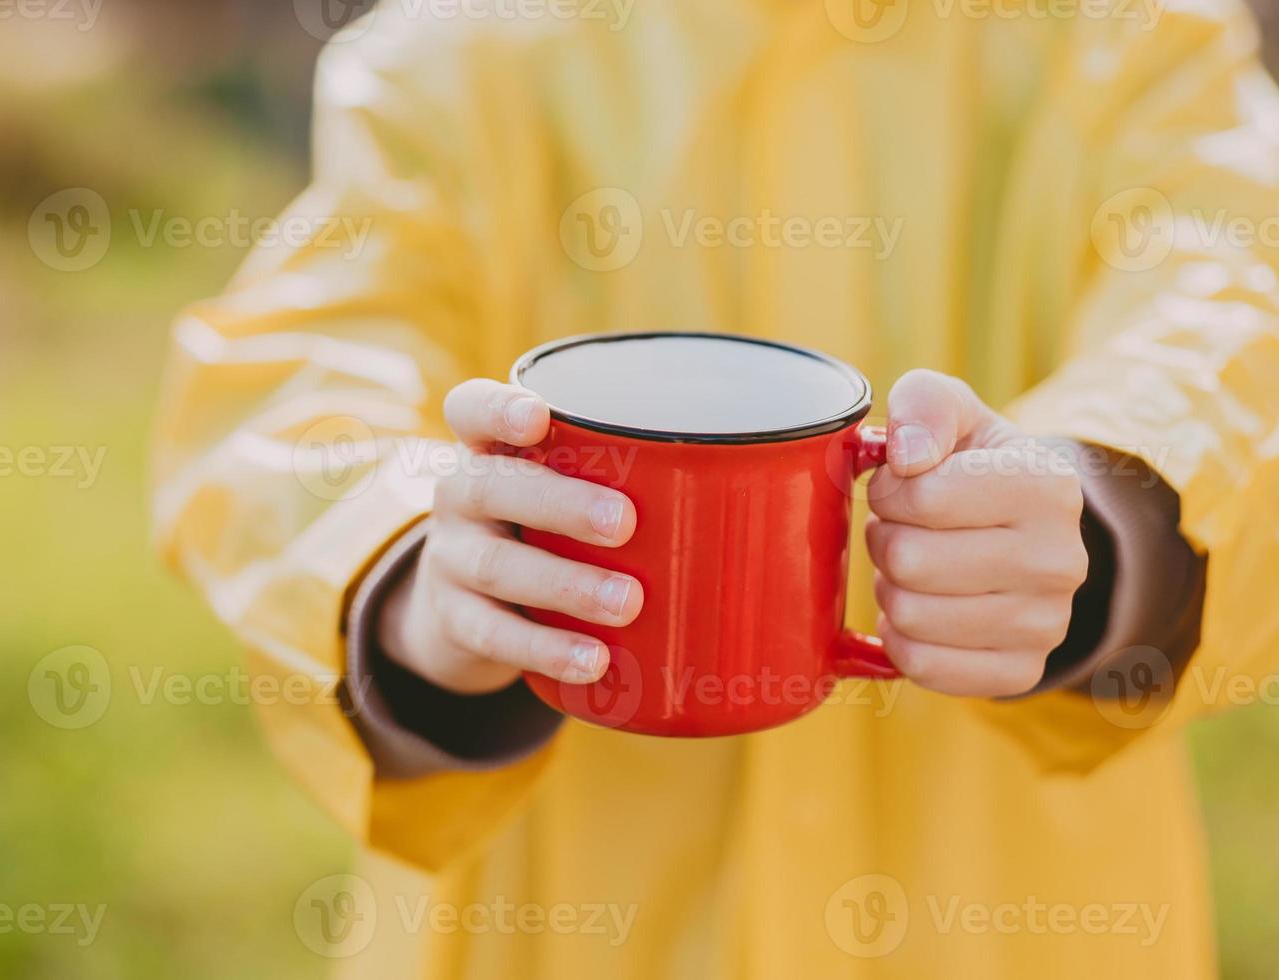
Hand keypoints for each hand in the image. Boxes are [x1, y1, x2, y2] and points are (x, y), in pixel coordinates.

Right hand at [378, 379, 643, 694]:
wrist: (473, 612)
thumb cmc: (560, 531)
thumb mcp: (583, 492)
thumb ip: (671, 474)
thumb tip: (827, 462)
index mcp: (493, 450)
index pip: (471, 409)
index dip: (498, 408)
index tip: (541, 416)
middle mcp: (462, 498)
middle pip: (489, 486)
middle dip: (558, 502)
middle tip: (624, 522)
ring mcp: (450, 562)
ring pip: (495, 566)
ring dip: (564, 584)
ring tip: (627, 602)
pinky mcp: (456, 624)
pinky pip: (495, 635)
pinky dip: (546, 648)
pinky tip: (594, 660)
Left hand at [866, 370, 1088, 697]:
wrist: (1021, 533)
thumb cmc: (973, 466)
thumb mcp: (955, 412)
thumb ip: (924, 404)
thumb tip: (905, 456)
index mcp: (1049, 486)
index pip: (923, 496)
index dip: (890, 490)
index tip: (903, 485)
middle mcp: (1061, 560)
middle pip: (909, 560)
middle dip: (886, 539)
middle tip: (905, 529)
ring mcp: (1047, 624)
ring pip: (908, 615)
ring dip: (891, 587)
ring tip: (916, 566)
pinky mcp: (1020, 671)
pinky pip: (920, 665)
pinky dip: (900, 638)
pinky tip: (920, 609)